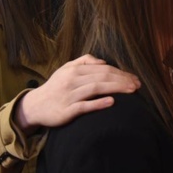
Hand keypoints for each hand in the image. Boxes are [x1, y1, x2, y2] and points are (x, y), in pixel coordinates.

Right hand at [14, 54, 140, 134]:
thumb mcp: (66, 69)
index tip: (134, 78)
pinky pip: (84, 106)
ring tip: (132, 91)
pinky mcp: (66, 111)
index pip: (103, 69)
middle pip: (102, 77)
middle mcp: (72, 80)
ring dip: (116, 88)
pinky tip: (111, 102)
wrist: (34, 106)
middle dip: (123, 80)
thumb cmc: (55, 87)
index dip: (121, 73)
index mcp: (74, 70)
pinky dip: (98, 103)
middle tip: (138, 85)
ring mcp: (69, 95)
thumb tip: (103, 61)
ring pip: (96, 88)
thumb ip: (84, 61)